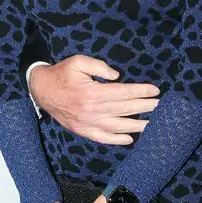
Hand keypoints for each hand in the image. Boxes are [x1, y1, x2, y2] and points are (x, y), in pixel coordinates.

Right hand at [29, 56, 159, 144]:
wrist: (41, 90)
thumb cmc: (61, 74)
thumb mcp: (78, 62)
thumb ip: (99, 66)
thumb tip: (117, 76)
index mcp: (93, 93)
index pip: (124, 93)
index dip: (141, 91)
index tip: (155, 90)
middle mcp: (92, 110)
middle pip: (124, 110)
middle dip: (144, 107)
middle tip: (159, 106)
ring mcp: (87, 123)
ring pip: (117, 126)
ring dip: (136, 125)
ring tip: (152, 124)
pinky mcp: (82, 130)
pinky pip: (103, 138)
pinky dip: (117, 140)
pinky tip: (130, 139)